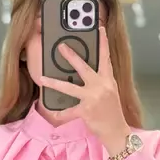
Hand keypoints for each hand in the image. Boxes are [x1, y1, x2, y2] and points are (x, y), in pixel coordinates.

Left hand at [41, 27, 129, 155]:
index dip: (103, 42)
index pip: (106, 58)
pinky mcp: (86, 111)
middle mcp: (101, 86)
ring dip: (54, 83)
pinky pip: (69, 111)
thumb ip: (100, 81)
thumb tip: (84, 72)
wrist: (117, 131)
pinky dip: (61, 113)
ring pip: (69, 88)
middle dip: (71, 56)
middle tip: (61, 46)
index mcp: (108, 80)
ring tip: (42, 78)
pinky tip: (53, 112)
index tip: (100, 28)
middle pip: (84, 67)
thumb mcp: (110, 92)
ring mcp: (93, 98)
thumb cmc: (112, 112)